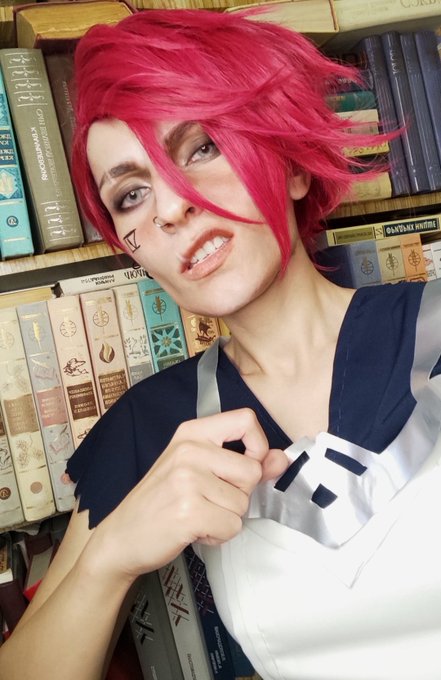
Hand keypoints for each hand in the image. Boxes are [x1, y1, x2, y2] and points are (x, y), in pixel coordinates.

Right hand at [84, 408, 288, 581]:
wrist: (121, 537)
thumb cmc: (159, 502)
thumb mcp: (197, 470)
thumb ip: (243, 462)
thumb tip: (281, 459)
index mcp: (192, 433)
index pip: (246, 420)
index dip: (258, 446)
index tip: (247, 465)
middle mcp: (189, 450)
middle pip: (252, 471)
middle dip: (238, 495)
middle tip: (208, 501)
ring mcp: (187, 479)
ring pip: (243, 504)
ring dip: (226, 518)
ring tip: (196, 515)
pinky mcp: (189, 511)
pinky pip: (231, 526)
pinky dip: (218, 535)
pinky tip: (193, 529)